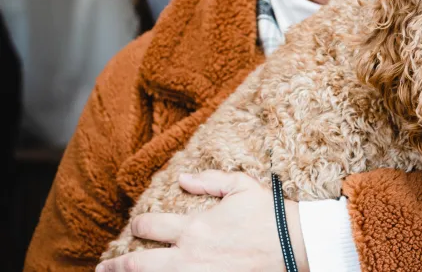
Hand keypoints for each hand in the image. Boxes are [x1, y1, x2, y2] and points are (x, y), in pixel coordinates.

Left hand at [96, 171, 307, 271]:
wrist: (297, 245)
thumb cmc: (271, 215)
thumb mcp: (242, 187)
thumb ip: (210, 180)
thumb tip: (184, 178)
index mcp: (195, 227)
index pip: (151, 227)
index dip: (138, 226)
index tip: (135, 226)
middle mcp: (190, 256)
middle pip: (139, 264)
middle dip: (117, 264)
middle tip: (103, 266)